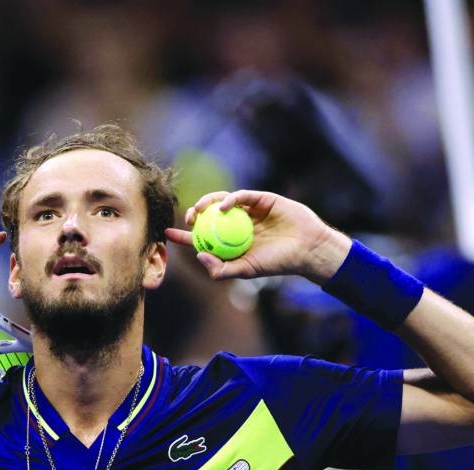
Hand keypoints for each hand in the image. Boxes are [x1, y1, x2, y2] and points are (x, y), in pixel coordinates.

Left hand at [165, 190, 350, 282]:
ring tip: (200, 210)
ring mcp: (248, 211)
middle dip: (194, 214)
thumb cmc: (277, 263)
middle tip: (189, 219)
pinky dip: (231, 199)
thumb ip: (221, 269)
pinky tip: (224, 206)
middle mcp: (236, 225)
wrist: (306, 249)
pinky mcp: (261, 199)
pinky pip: (242, 195)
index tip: (167, 234)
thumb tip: (199, 256)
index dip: (183, 236)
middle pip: (209, 216)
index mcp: (230, 242)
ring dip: (208, 203)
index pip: (201, 238)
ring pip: (222, 201)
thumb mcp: (246, 270)